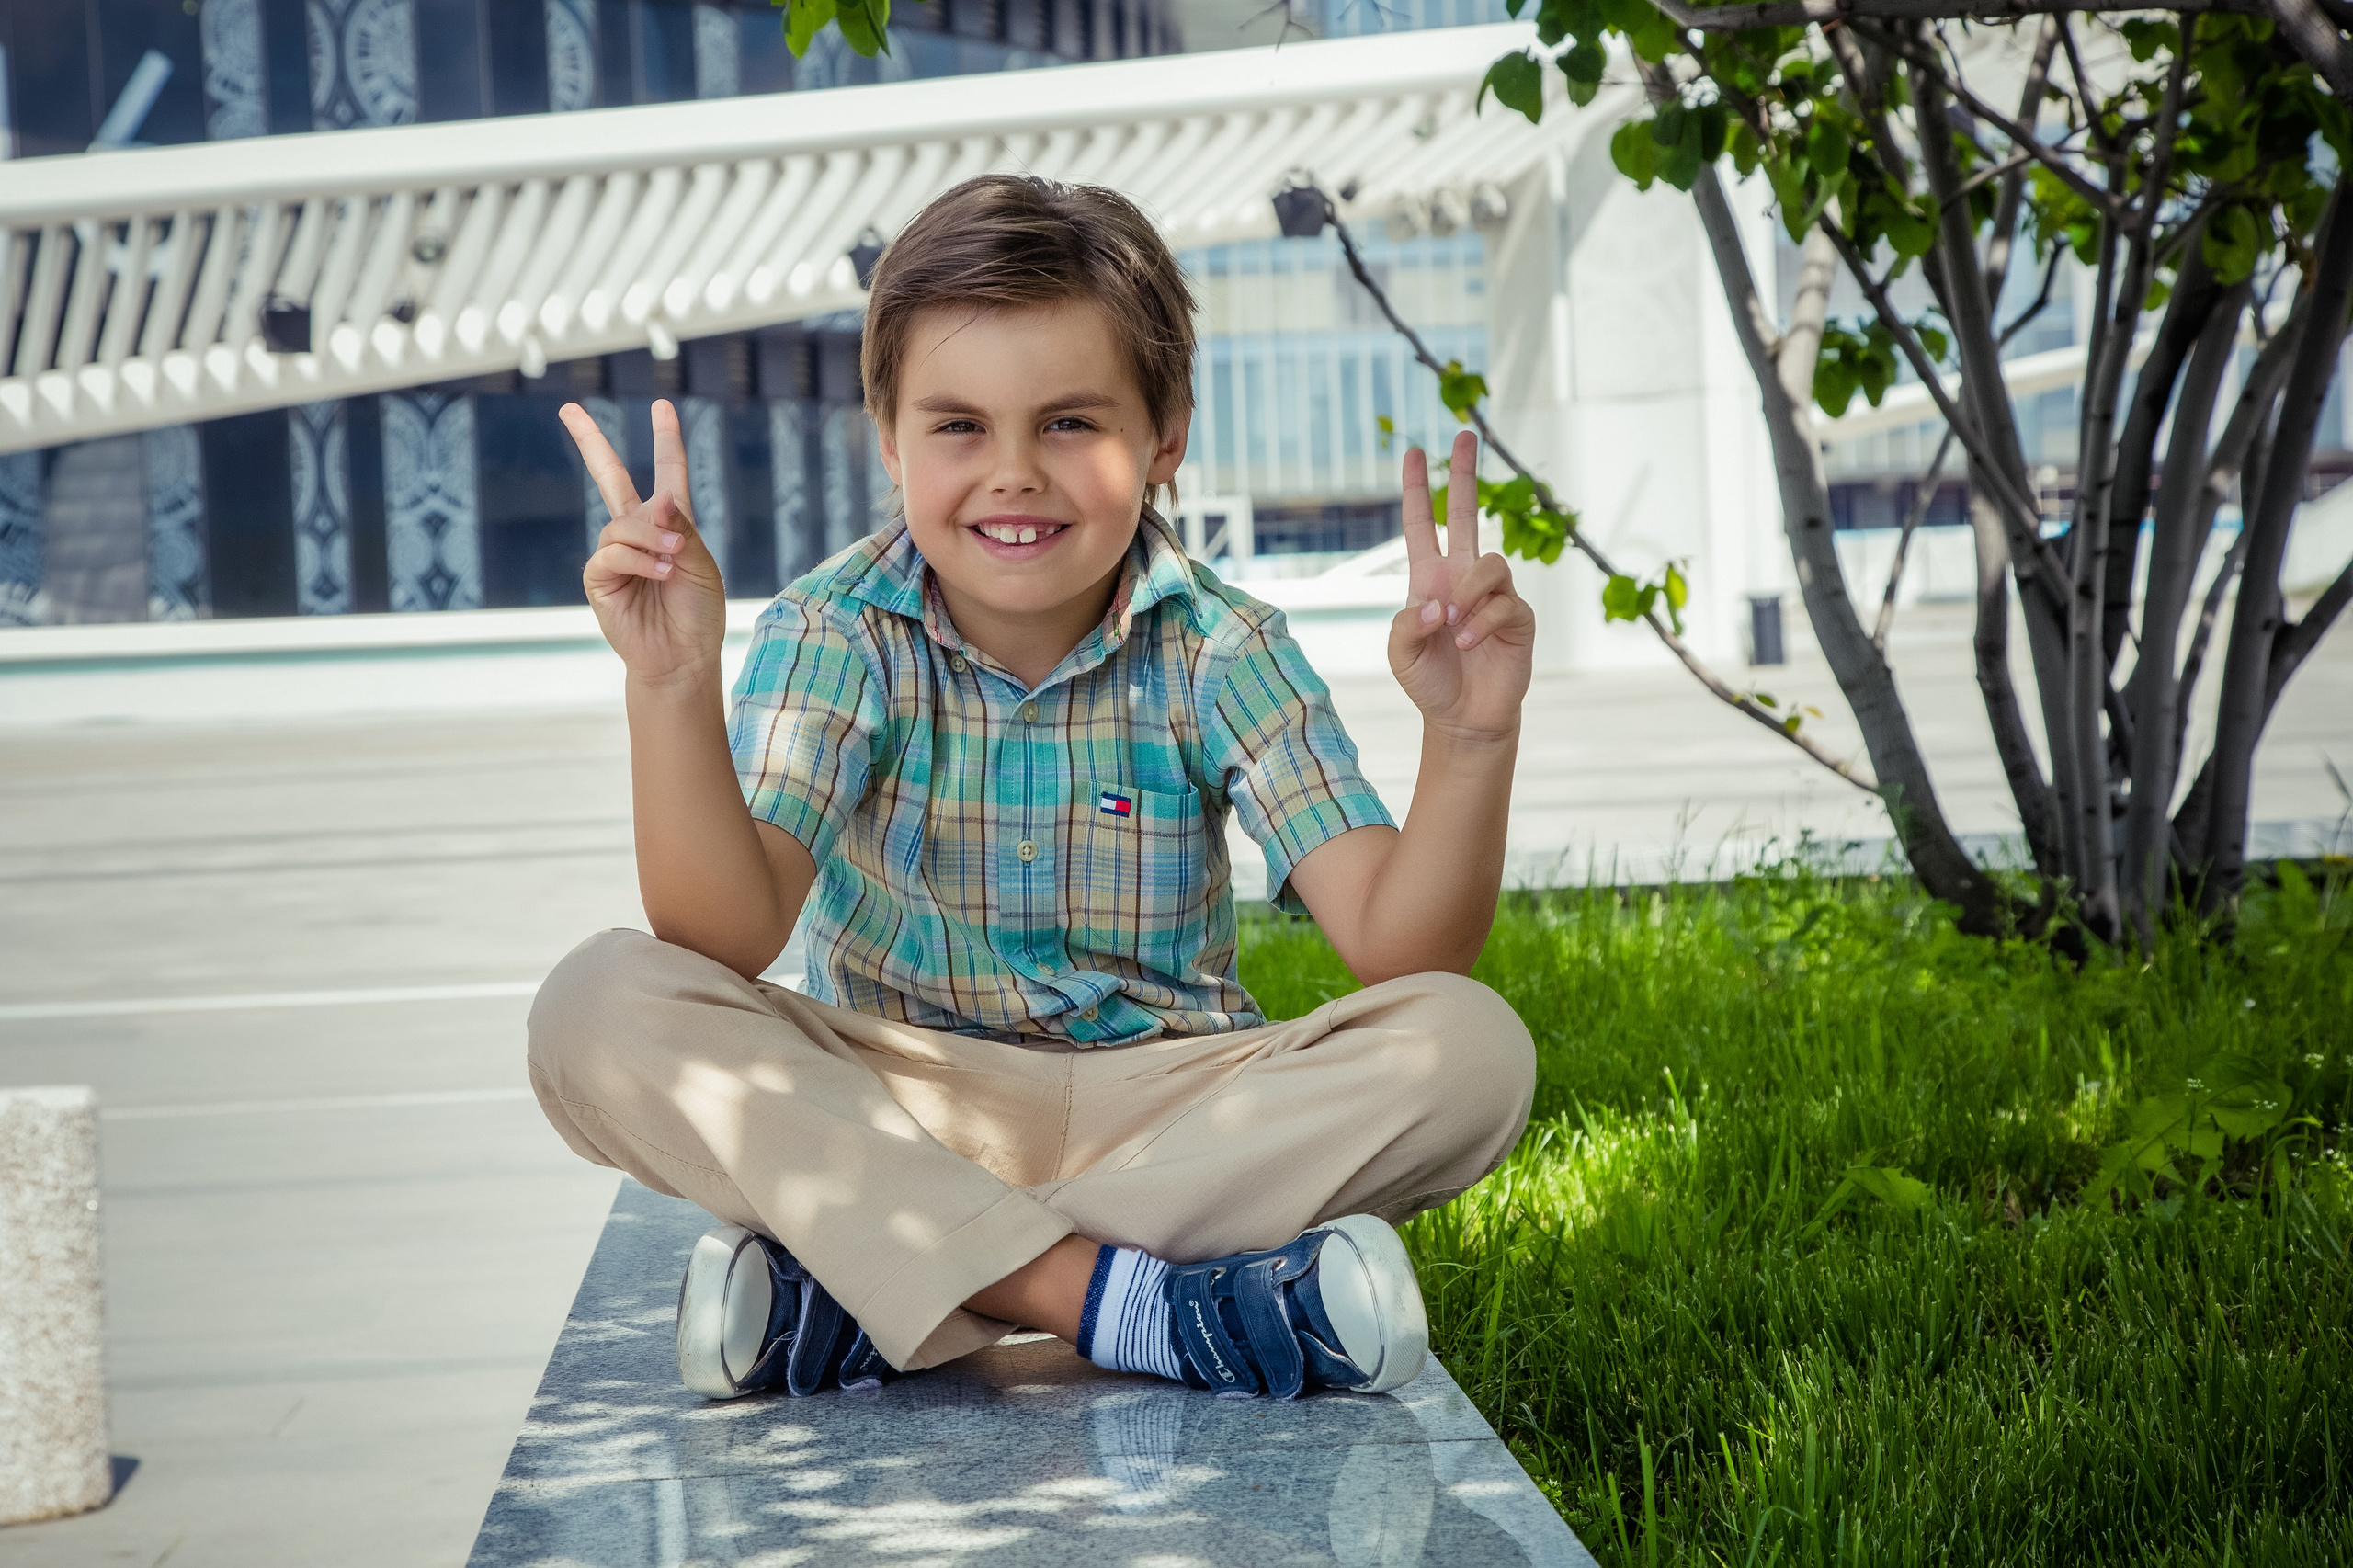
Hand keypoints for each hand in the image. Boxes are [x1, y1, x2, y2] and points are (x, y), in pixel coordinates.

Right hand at [562, 398, 726, 687]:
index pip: (669, 473)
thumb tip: (660, 498)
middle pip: (610, 477)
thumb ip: (681, 528)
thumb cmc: (697, 612)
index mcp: (671, 524)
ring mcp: (616, 554)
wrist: (682, 656)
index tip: (663, 407)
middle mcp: (638, 533)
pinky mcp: (599, 578)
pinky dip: (638, 560)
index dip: (666, 440)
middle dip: (590, 443)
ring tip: (672, 561)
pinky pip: (611, 554)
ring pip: (620, 525)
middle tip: (568, 409)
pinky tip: (659, 574)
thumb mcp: (701, 564)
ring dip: (649, 539)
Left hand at [1387, 431, 1534, 742]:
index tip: (1412, 452)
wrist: (1464, 717)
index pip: (1423, 525)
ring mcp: (1494, 595)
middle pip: (1469, 514)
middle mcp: (1463, 579)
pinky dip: (1482, 621)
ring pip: (1491, 561)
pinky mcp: (1518, 618)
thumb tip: (1438, 601)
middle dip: (1465, 473)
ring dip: (1468, 591)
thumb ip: (1406, 623)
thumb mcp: (1401, 653)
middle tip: (1463, 433)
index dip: (1418, 490)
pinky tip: (1469, 642)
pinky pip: (1505, 602)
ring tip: (1452, 623)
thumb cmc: (1430, 682)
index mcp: (1430, 579)